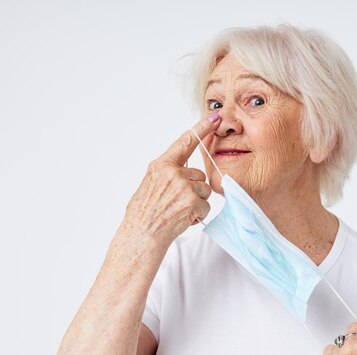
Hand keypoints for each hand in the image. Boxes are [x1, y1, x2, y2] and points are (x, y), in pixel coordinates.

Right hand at [121, 114, 221, 246]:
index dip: (202, 128)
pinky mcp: (192, 201)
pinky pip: (205, 206)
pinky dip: (197, 215)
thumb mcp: (150, 184)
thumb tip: (183, 170)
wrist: (141, 235)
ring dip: (196, 203)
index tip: (215, 118)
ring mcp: (183, 186)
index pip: (185, 142)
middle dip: (193, 189)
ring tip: (177, 211)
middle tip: (175, 203)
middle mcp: (172, 172)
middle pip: (198, 175)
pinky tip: (183, 219)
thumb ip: (167, 173)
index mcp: (161, 165)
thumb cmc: (144, 212)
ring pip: (204, 190)